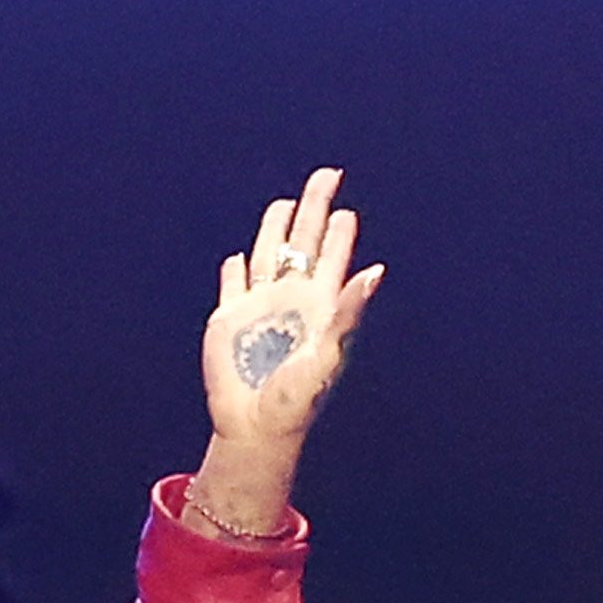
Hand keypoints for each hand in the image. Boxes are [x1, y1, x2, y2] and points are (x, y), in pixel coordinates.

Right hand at [188, 167, 380, 541]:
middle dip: (313, 208)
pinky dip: (235, 269)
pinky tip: (239, 258)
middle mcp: (290, 300)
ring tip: (285, 203)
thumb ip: (348, 311)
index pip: (332, 257)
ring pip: (267, 254)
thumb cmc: (298, 399)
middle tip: (327, 175)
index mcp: (318, 306)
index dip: (340, 232)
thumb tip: (374, 272)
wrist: (254, 427)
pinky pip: (232, 284)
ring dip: (275, 227)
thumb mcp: (329, 354)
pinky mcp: (227, 319)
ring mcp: (257, 307)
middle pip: (302, 241)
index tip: (347, 209)